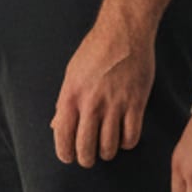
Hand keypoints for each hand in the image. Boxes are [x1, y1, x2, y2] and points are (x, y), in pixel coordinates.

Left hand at [52, 16, 154, 166]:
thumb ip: (64, 102)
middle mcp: (91, 104)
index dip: (65, 153)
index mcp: (71, 95)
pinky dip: (127, 143)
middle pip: (86, 148)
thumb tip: (56, 126)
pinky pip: (131, 136)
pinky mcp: (136, 103)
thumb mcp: (71, 74)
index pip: (63, 136)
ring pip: (109, 147)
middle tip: (89, 158)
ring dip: (107, 152)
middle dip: (86, 159)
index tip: (69, 158)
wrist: (124, 32)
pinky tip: (124, 137)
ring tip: (106, 148)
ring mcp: (114, 105)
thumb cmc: (94, 51)